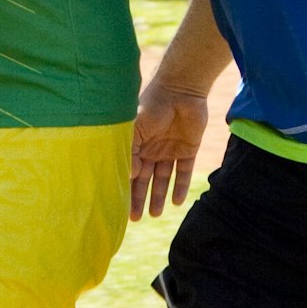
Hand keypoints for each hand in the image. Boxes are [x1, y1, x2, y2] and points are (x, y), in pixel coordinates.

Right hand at [130, 83, 210, 218]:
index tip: (118, 204)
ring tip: (155, 215)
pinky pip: (183, 171)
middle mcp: (151, 149)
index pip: (128, 170)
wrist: (180, 89)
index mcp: (136, 143)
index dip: (124, 186)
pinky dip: (180, 186)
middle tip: (134, 219)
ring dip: (159, 196)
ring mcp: (169, 149)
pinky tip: (176, 202)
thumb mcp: (135, 128)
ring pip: (163, 178)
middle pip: (144, 179)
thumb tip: (131, 176)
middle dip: (138, 198)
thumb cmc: (151, 105)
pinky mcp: (188, 149)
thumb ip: (131, 151)